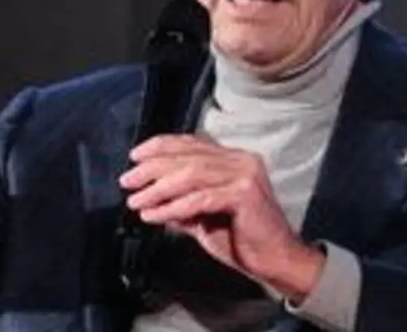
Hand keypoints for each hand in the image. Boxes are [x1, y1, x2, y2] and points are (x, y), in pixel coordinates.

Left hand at [119, 134, 326, 301]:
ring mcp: (245, 175)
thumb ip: (183, 203)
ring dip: (157, 188)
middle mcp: (241, 160)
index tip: (135, 157)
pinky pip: (199, 198)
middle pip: (187, 156)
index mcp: (234, 159)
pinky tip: (155, 215)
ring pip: (190, 174)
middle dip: (152, 168)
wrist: (278, 261)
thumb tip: (152, 198)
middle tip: (127, 181)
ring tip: (136, 201)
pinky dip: (172, 207)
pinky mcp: (244, 194)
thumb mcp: (205, 217)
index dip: (160, 147)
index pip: (191, 143)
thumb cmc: (244, 241)